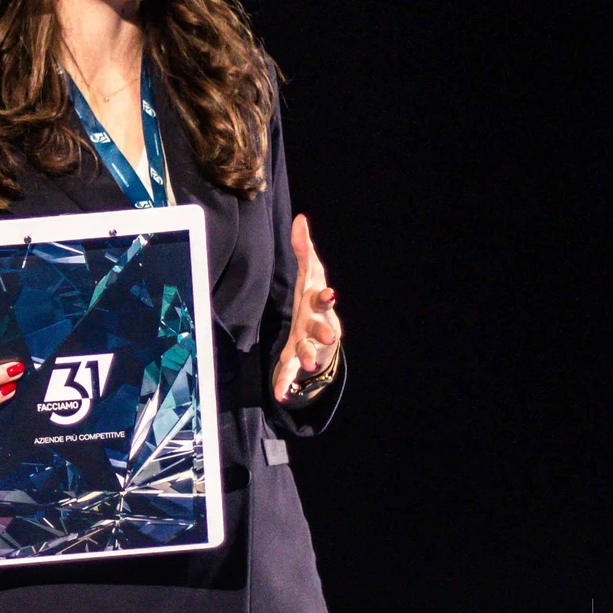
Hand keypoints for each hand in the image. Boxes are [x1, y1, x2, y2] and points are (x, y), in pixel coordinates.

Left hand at [271, 214, 342, 406]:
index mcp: (317, 303)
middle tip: (332, 335)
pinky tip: (281, 394)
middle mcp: (315, 324)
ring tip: (310, 366)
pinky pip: (290, 370)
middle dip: (325, 331)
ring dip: (309, 357)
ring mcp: (307, 342)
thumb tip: (300, 219)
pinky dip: (285, 382)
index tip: (329, 293)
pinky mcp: (295, 357)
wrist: (321, 330)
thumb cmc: (313, 297)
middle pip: (321, 327)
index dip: (326, 296)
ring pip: (308, 350)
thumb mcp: (308, 272)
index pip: (322, 298)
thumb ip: (303, 248)